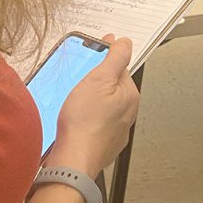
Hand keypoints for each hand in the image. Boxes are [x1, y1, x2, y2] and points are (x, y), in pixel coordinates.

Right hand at [48, 36, 139, 178]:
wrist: (73, 160)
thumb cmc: (84, 122)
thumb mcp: (99, 79)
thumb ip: (115, 58)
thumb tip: (126, 42)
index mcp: (130, 96)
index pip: (120, 69)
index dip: (105, 61)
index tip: (92, 55)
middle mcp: (128, 114)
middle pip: (111, 89)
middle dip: (95, 83)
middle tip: (77, 84)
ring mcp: (116, 132)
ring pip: (103, 108)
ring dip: (89, 103)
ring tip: (72, 104)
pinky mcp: (103, 145)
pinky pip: (95, 125)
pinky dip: (85, 120)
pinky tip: (73, 121)